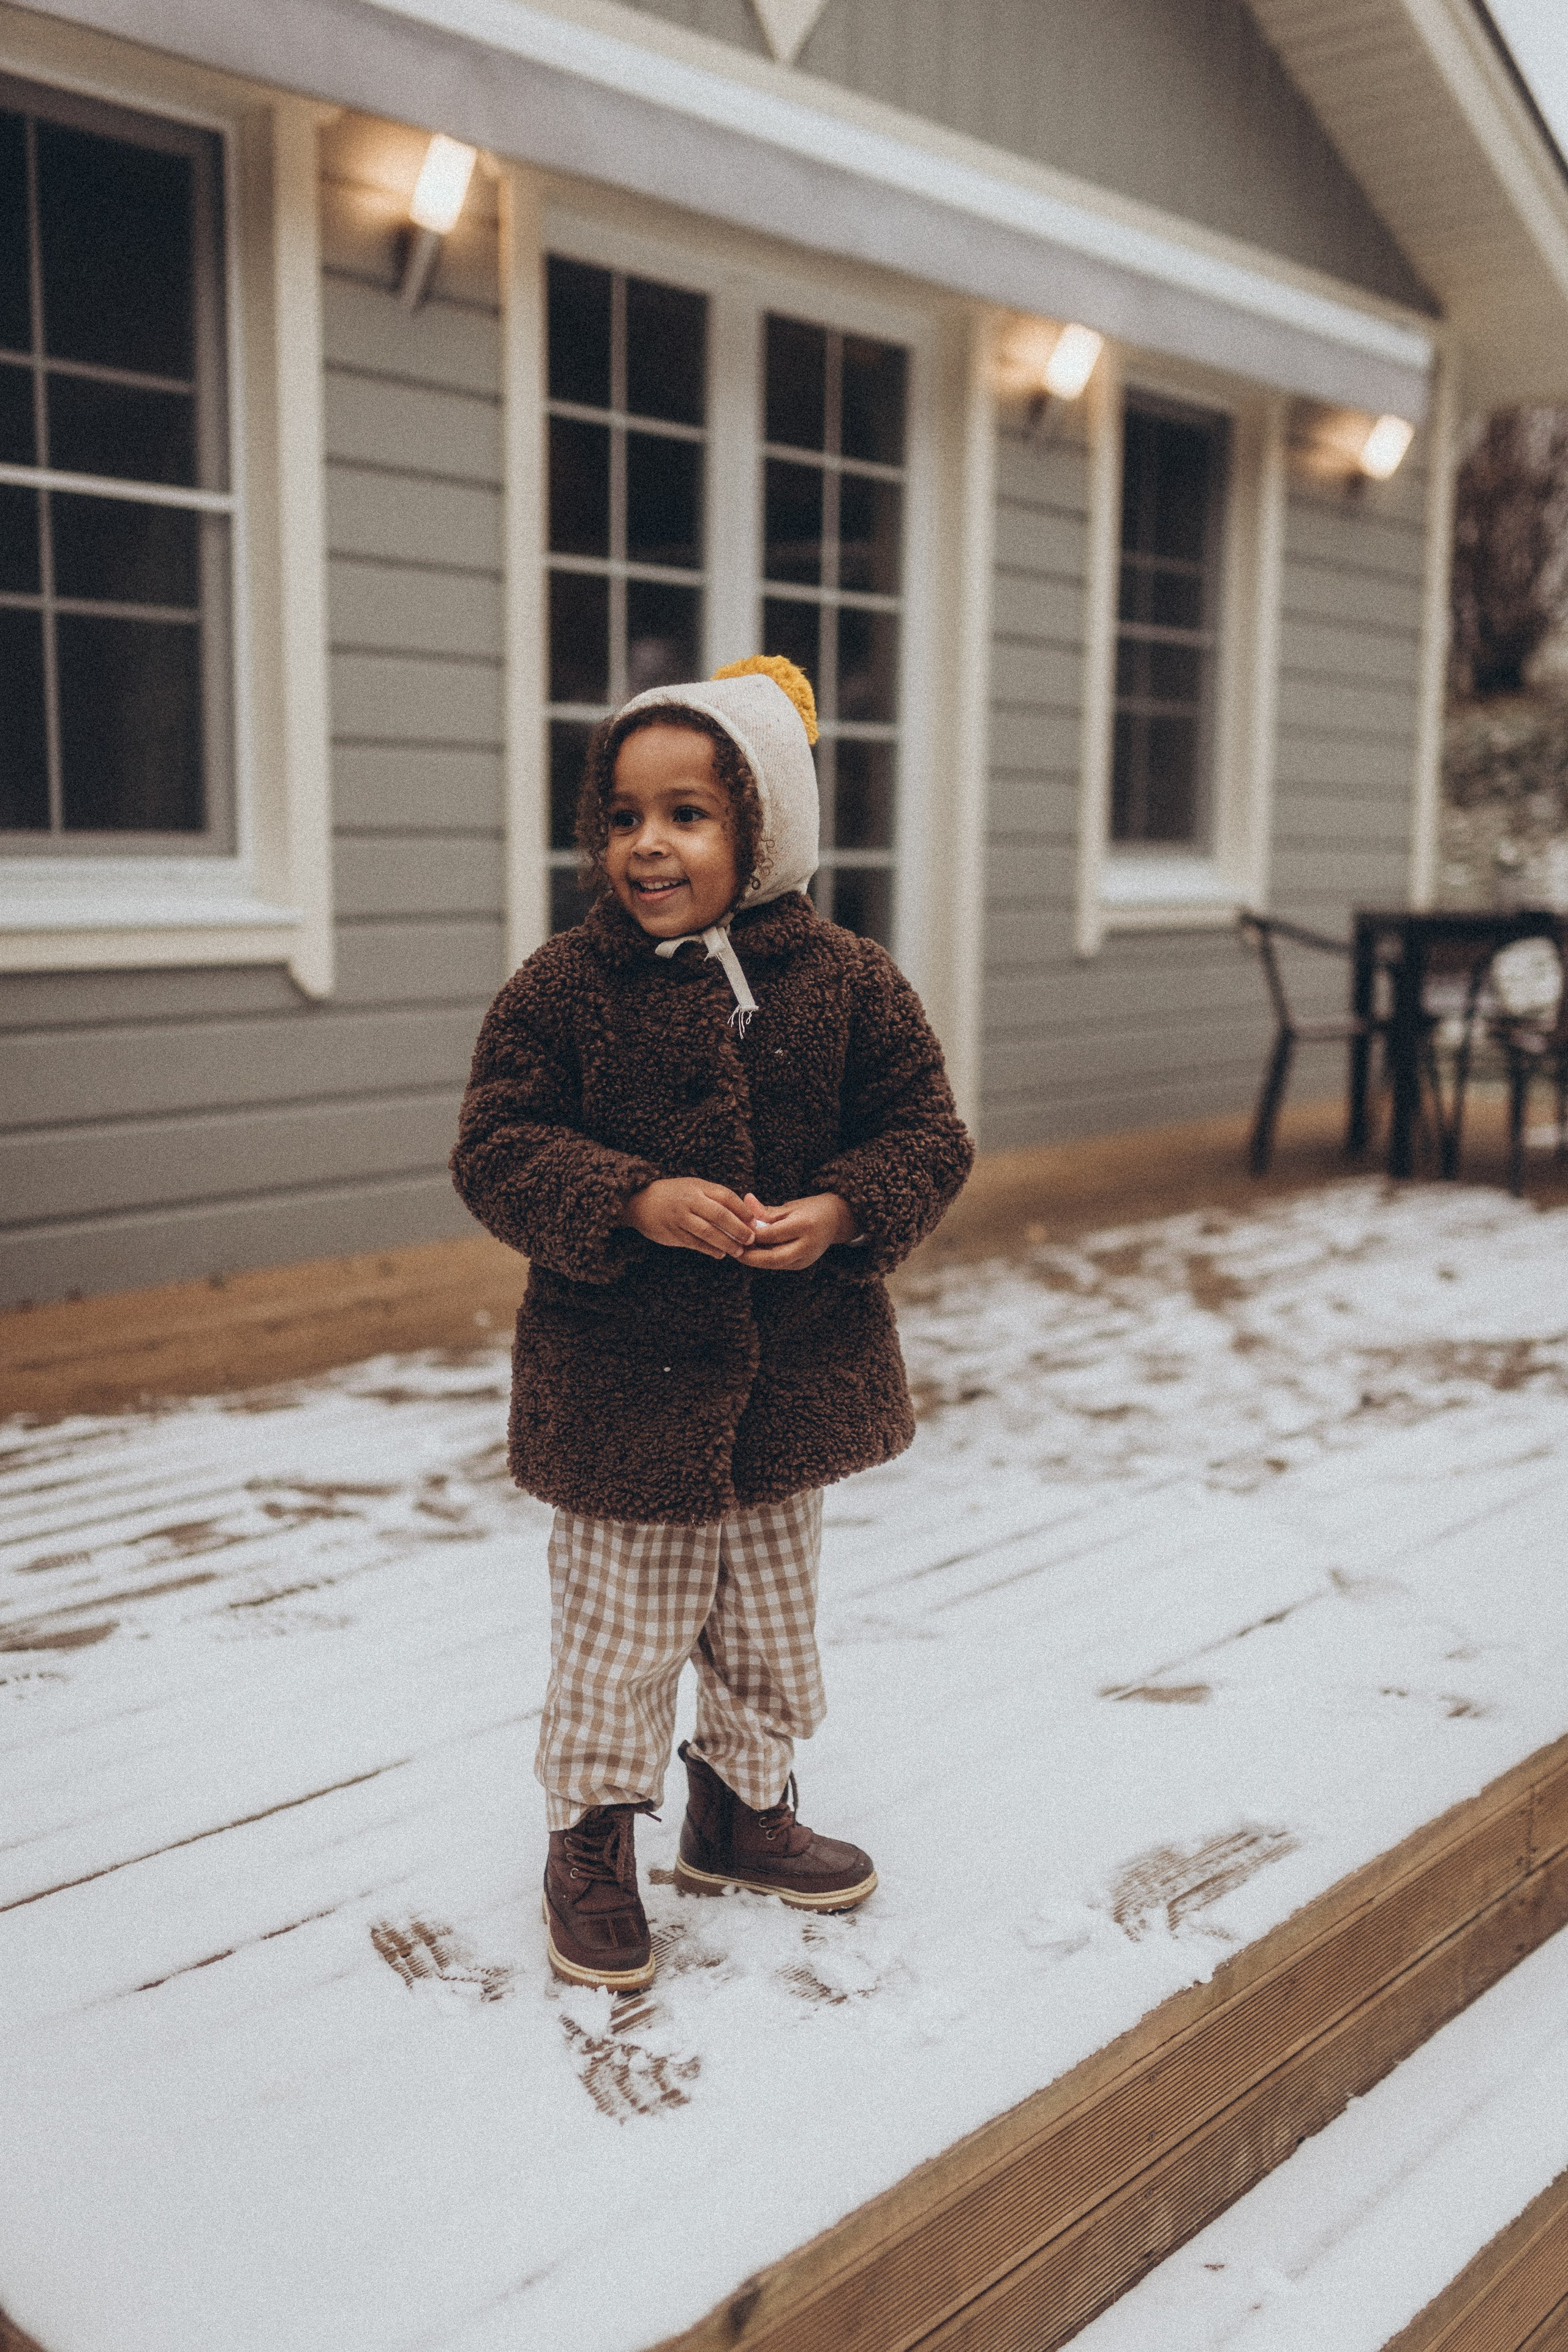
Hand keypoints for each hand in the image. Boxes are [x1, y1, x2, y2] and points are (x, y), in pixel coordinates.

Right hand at [621, 1177, 755, 1259]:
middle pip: (719, 1215)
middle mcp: (689, 1201)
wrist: (639, 1201)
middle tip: (750, 1239)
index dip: (742, 1210)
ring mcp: (679, 1217)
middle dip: (738, 1229)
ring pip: (707, 1232)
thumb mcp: (693, 1188)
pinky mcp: (672, 1233)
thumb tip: (744, 1212)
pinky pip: (694, 1243)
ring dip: (726, 1243)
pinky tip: (720, 1254)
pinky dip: (709, 1250)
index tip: (754, 1222)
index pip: (726, 1196)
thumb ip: (714, 1197)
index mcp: (697, 1187)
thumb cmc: (673, 1195)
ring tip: (738, 1251)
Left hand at [738, 1191, 856, 1270]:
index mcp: (805, 1225)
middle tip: (733, 1249)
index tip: (735, 1229)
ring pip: (775, 1264)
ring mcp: (806, 1258)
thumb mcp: (791, 1206)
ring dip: (755, 1260)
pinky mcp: (803, 1264)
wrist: (836, 1220)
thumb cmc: (812, 1209)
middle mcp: (807, 1245)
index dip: (751, 1234)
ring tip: (739, 1250)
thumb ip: (767, 1210)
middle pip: (773, 1258)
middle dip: (750, 1257)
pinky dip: (764, 1260)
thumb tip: (745, 1201)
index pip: (772, 1234)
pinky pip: (779, 1264)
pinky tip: (752, 1253)